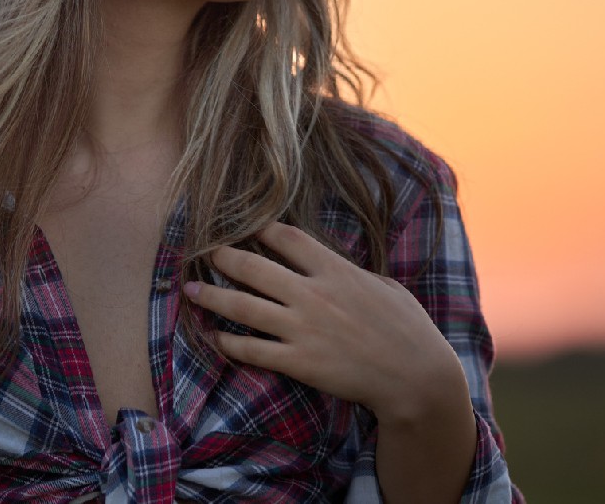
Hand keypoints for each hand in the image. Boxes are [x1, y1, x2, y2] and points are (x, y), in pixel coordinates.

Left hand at [184, 223, 469, 425]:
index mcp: (335, 270)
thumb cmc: (408, 329)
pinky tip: (214, 337)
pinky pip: (253, 349)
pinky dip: (229, 342)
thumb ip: (353, 273)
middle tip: (205, 252)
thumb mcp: (384, 286)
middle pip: (254, 267)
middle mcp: (312, 294)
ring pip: (244, 307)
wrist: (414, 377)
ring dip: (212, 296)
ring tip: (190, 290)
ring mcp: (302, 329)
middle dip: (224, 257)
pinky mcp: (299, 362)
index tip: (246, 227)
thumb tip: (334, 267)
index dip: (261, 229)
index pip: (287, 237)